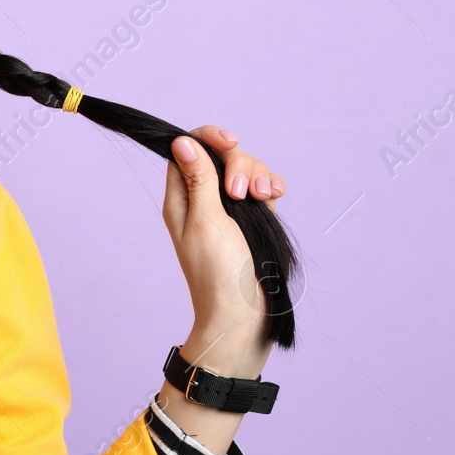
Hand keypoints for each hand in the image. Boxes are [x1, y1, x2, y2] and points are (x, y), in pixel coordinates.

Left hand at [162, 125, 285, 365]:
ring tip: (263, 198)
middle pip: (221, 156)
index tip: (230, 142)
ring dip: (258, 176)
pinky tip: (274, 197)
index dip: (209, 139)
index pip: (187, 150)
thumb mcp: (206, 220)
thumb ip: (199, 179)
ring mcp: (228, 210)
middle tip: (242, 193)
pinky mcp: (252, 219)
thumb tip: (180, 141)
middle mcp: (202, 200)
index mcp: (181, 198)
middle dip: (239, 163)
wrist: (243, 315)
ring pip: (245, 171)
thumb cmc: (219, 273)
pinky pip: (263, 189)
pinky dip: (271, 187)